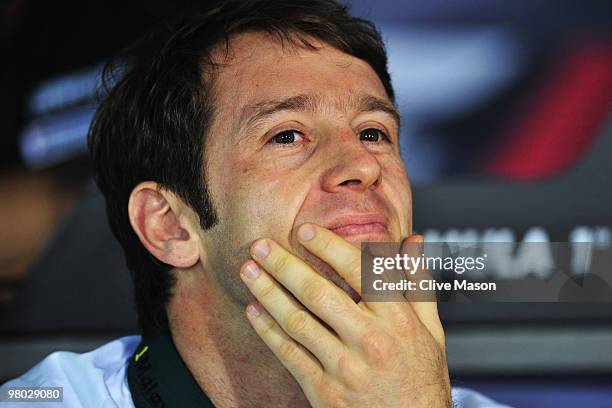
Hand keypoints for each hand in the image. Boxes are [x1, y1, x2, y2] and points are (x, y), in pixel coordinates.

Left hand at [240, 224, 450, 407]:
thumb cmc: (421, 380)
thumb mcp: (431, 330)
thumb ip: (418, 283)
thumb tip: (412, 241)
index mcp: (398, 320)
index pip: (360, 271)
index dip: (329, 247)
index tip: (305, 231)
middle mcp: (370, 341)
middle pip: (318, 293)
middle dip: (284, 265)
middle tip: (261, 245)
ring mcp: (345, 367)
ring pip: (297, 321)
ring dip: (268, 292)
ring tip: (248, 271)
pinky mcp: (324, 390)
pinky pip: (289, 354)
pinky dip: (267, 330)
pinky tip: (254, 310)